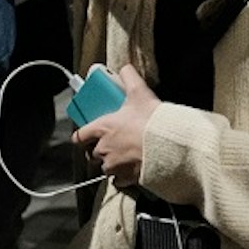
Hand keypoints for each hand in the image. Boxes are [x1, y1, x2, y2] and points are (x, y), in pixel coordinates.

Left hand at [71, 64, 160, 188]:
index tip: (85, 135)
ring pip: (105, 168)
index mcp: (102, 128)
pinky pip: (118, 181)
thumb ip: (129, 77)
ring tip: (122, 157)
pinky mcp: (126, 179)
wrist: (168, 145)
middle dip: (99, 150)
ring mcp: (114, 166)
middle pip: (92, 154)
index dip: (82, 136)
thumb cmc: (150, 120)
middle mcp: (104, 149)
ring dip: (111, 164)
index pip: (80, 136)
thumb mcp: (139, 92)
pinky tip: (130, 170)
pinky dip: (122, 178)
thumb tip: (124, 67)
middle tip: (110, 144)